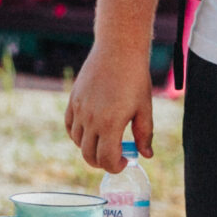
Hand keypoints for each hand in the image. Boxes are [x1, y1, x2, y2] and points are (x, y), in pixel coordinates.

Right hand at [65, 44, 152, 174]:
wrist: (118, 49)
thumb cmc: (135, 78)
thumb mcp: (144, 108)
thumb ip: (144, 134)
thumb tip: (146, 155)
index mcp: (110, 124)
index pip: (107, 160)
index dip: (116, 167)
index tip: (126, 161)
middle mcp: (91, 120)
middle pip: (89, 156)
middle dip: (103, 163)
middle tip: (116, 157)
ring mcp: (79, 110)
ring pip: (78, 143)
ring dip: (91, 148)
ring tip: (106, 141)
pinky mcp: (73, 100)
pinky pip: (70, 127)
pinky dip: (78, 135)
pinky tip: (91, 131)